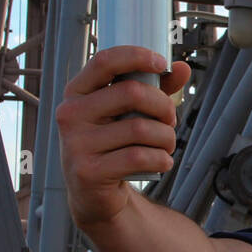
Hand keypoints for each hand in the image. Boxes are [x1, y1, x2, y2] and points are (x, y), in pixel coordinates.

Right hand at [55, 44, 191, 229]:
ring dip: (166, 137)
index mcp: (76, 92)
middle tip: (170, 119)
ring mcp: (76, 144)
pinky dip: (161, 159)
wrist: (94, 194)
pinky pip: (139, 157)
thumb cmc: (113, 145)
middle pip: (132, 93)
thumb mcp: (128, 113)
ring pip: (141, 128)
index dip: (137, 56)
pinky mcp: (88, 171)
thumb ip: (153, 89)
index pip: (104, 61)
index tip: (162, 64)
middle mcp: (70, 115)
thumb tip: (181, 68)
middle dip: (163, 105)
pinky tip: (162, 162)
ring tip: (166, 145)